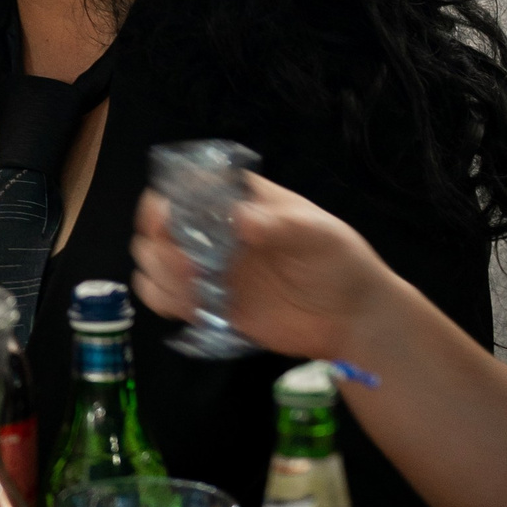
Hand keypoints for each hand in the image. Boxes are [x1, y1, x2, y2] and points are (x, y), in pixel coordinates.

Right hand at [130, 176, 385, 362]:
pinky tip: (190, 307)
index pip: (179, 188)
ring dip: (158, 273)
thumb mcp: (318, 233)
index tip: (166, 220)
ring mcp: (205, 269)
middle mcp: (209, 232)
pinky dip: (163, 300)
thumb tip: (240, 219)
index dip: (163, 201)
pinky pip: (164, 298)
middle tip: (189, 267)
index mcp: (232, 201)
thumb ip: (280, 224)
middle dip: (159, 245)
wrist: (353, 317)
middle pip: (155, 227)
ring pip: (152, 261)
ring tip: (194, 290)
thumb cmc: (339, 261)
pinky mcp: (207, 305)